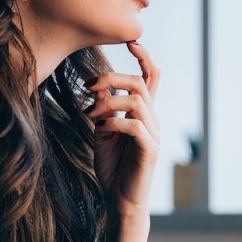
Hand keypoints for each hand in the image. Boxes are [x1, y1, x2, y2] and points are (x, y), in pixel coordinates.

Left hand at [85, 41, 160, 220]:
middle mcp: (152, 120)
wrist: (120, 200)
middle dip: (112, 78)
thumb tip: (97, 91)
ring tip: (90, 114)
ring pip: (136, 101)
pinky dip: (113, 121)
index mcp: (143, 113)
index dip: (144, 58)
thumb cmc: (112, 167)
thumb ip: (103, 111)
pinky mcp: (149, 150)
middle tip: (88, 87)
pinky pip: (134, 125)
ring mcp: (153, 134)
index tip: (132, 42)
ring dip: (109, 101)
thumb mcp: (103, 132)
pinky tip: (100, 128)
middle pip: (140, 84)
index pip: (151, 78)